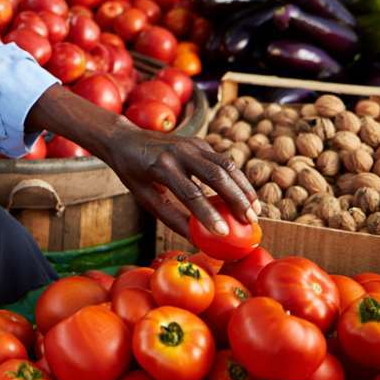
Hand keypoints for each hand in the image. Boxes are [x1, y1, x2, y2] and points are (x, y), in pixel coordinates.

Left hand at [103, 118, 258, 238]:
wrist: (125, 139)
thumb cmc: (133, 173)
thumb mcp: (145, 197)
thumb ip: (170, 217)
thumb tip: (196, 240)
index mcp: (161, 166)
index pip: (190, 192)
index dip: (209, 214)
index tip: (224, 233)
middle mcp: (178, 151)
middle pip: (216, 175)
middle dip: (236, 200)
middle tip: (250, 223)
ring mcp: (190, 144)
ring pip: (226, 164)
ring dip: (243, 188)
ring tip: (254, 212)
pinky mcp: (199, 142)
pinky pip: (223, 161)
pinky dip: (237, 179)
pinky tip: (245, 197)